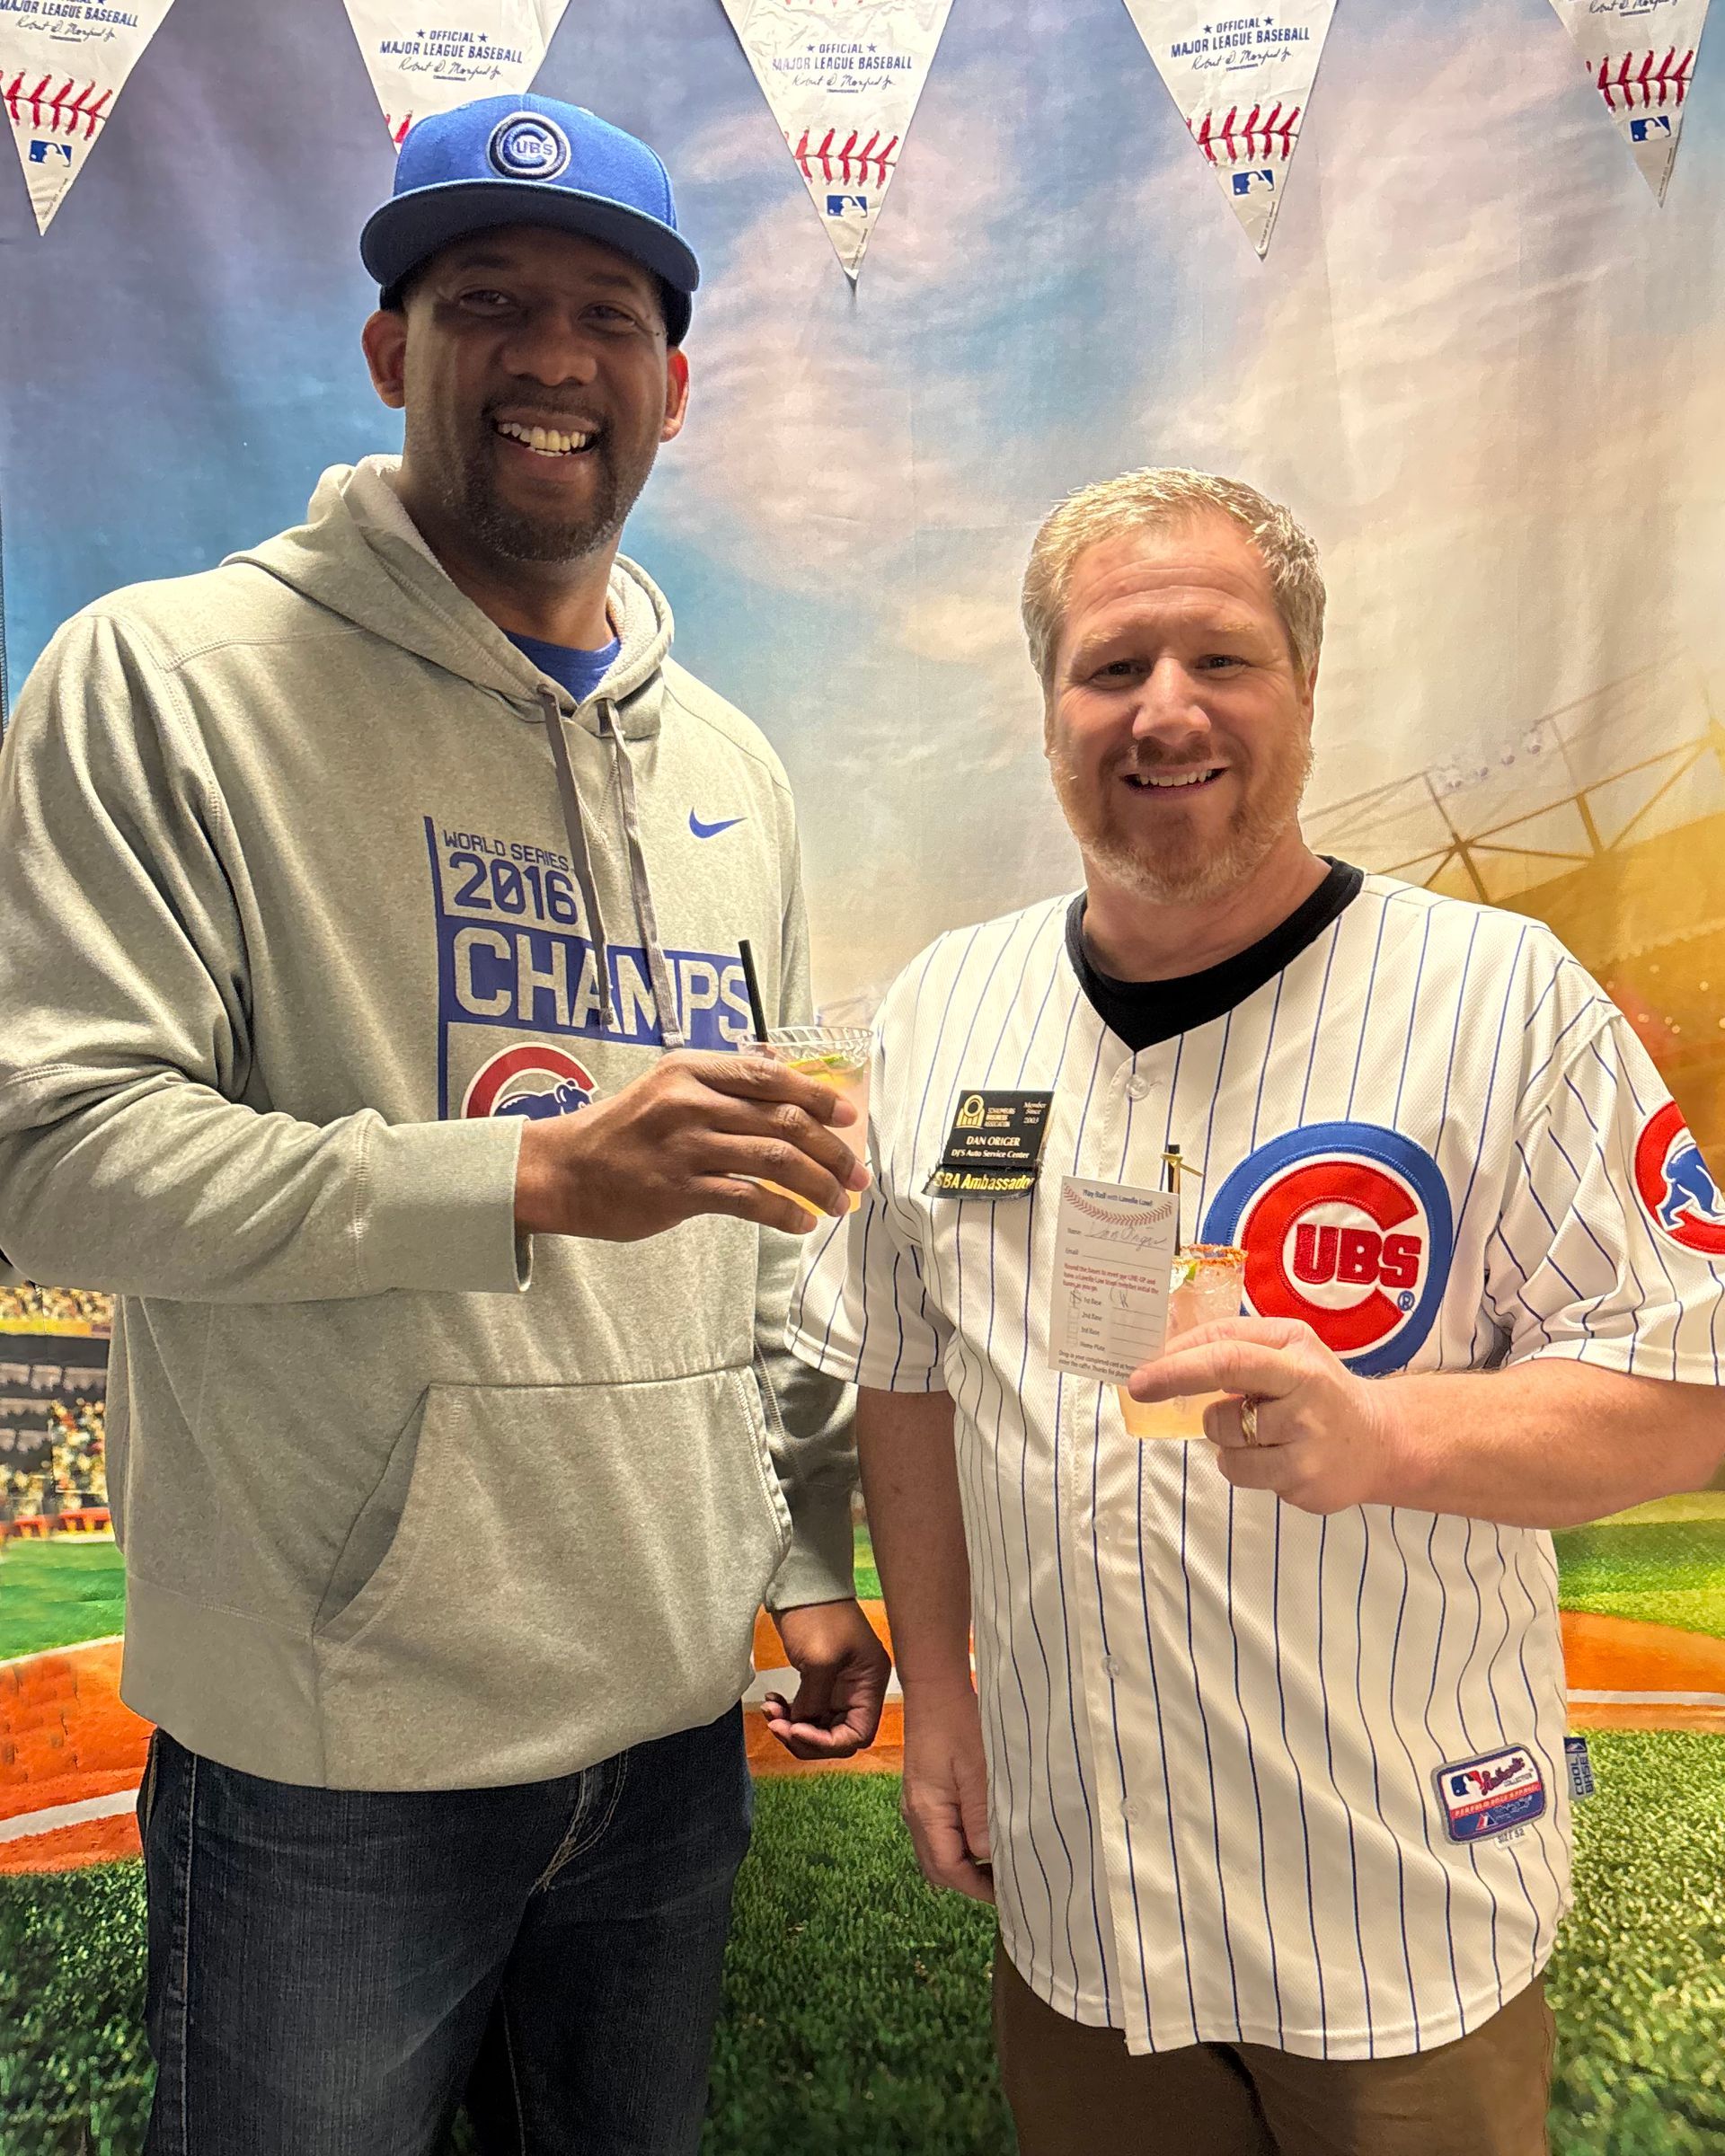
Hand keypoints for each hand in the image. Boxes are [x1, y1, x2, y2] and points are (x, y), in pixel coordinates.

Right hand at [512, 1049, 868, 1239]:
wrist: (563, 1171)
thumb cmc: (622, 1130)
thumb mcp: (667, 1085)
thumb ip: (722, 1078)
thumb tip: (780, 1065)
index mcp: (691, 1069)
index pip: (771, 1077)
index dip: (818, 1097)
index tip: (848, 1117)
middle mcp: (691, 1102)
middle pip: (783, 1121)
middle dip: (831, 1150)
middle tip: (856, 1174)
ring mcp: (684, 1147)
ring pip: (775, 1161)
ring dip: (818, 1184)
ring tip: (838, 1203)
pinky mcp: (678, 1190)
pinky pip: (748, 1199)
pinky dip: (784, 1212)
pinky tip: (801, 1222)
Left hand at [761, 1599, 891, 1760]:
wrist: (801, 1582)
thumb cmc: (817, 1614)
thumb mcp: (820, 1660)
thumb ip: (814, 1701)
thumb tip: (802, 1726)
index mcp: (870, 1684)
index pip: (858, 1734)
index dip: (828, 1742)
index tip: (798, 1729)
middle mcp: (859, 1689)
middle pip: (837, 1735)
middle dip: (806, 1737)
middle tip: (778, 1726)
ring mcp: (838, 1685)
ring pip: (818, 1725)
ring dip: (792, 1726)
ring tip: (770, 1712)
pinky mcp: (819, 1679)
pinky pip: (806, 1709)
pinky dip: (789, 1712)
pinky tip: (772, 1702)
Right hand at [900, 1677, 993, 1901]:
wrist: (936, 1689)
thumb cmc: (959, 1725)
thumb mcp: (977, 1771)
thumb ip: (981, 1817)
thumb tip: (989, 1858)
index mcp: (926, 1813)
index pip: (948, 1869)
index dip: (978, 1888)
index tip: (1009, 1892)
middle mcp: (915, 1814)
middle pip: (937, 1868)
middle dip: (969, 1882)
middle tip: (1006, 1883)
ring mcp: (917, 1804)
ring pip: (937, 1852)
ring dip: (965, 1865)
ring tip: (1000, 1863)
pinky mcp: (924, 1793)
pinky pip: (939, 1834)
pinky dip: (960, 1846)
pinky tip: (984, 1836)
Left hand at [1126, 1316, 1406, 1514]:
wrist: (1380, 1440)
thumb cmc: (1317, 1389)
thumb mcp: (1288, 1349)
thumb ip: (1236, 1342)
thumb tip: (1168, 1351)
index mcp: (1296, 1351)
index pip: (1229, 1348)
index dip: (1179, 1358)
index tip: (1141, 1369)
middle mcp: (1305, 1389)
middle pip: (1227, 1374)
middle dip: (1175, 1377)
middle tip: (1140, 1387)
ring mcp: (1306, 1439)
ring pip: (1224, 1435)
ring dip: (1220, 1433)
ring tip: (1254, 1429)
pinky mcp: (1303, 1480)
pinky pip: (1240, 1471)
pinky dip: (1239, 1463)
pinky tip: (1270, 1454)